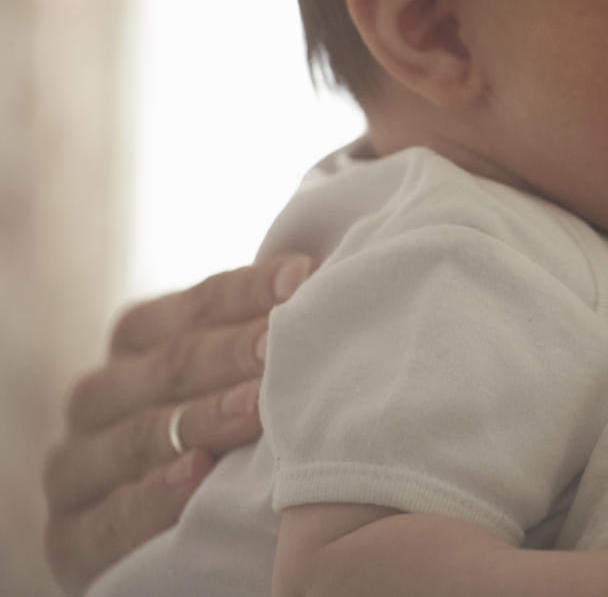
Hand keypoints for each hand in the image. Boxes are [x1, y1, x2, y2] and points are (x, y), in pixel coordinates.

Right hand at [42, 254, 314, 595]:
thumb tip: (323, 283)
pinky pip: (110, 517)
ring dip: (203, 420)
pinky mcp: (73, 539)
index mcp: (136, 345)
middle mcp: (99, 399)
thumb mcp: (234, 384)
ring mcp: (78, 469)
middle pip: (166, 367)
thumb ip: (261, 344)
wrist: (167, 541)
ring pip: (138, 436)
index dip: (248, 291)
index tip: (306, 276)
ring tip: (258, 406)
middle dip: (232, 352)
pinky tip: (197, 476)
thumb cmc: (225, 442)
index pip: (192, 308)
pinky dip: (153, 496)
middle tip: (283, 342)